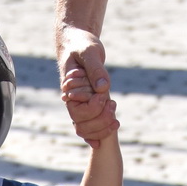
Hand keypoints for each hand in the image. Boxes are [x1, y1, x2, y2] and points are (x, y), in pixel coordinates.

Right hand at [58, 26, 117, 145]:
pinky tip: (100, 143)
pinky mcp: (85, 102)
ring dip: (100, 129)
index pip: (78, 111)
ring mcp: (77, 102)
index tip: (106, 97)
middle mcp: (71, 98)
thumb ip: (95, 69)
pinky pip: (86, 124)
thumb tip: (103, 88)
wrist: (77, 42)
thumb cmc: (81, 44)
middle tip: (114, 107)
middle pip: (81, 124)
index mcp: (70, 88)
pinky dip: (93, 134)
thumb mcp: (89, 51)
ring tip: (116, 120)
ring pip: (83, 127)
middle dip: (100, 121)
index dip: (94, 108)